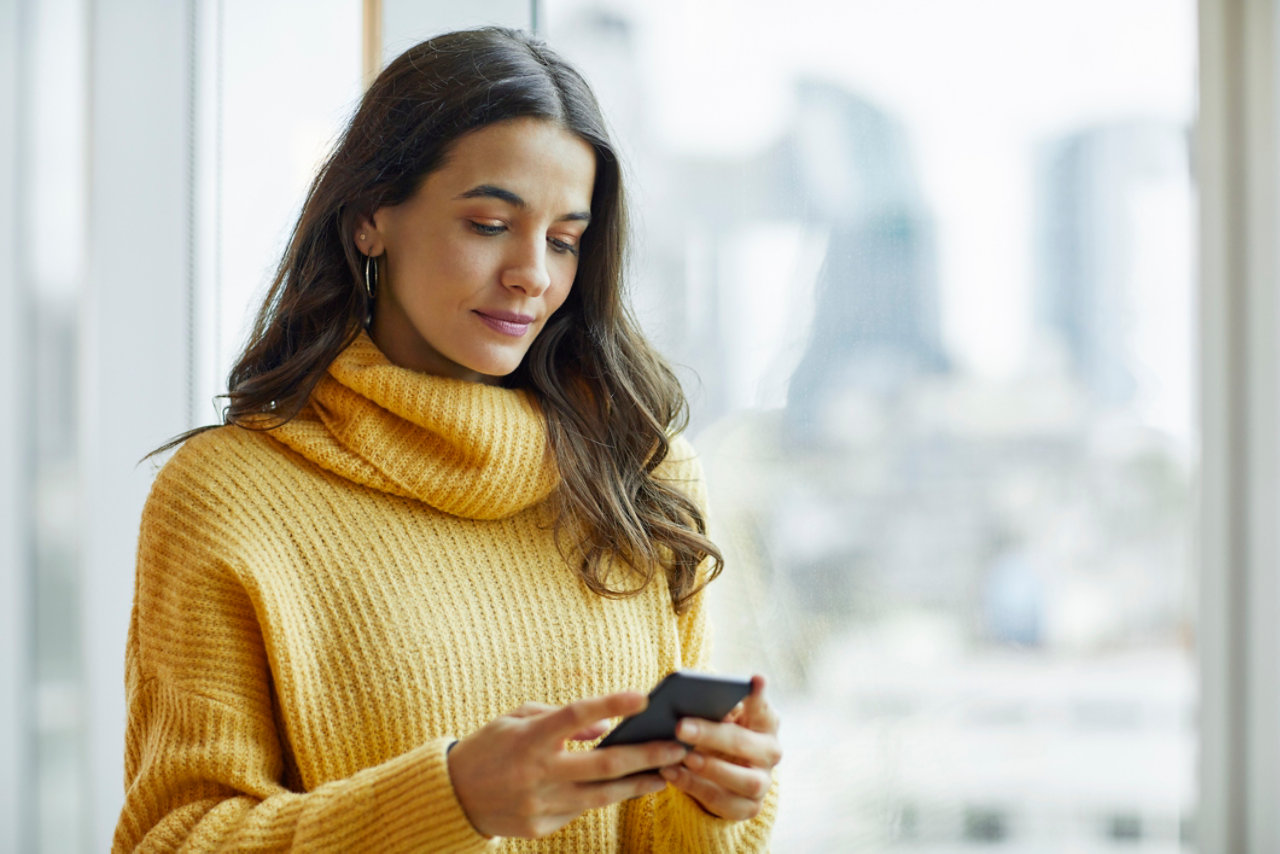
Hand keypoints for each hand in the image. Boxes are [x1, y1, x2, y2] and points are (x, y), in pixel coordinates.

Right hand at [447, 691, 688, 838]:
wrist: (453, 796)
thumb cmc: (490, 747)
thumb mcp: (516, 718)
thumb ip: (561, 718)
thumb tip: (606, 725)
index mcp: (529, 738)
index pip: (576, 715)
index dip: (610, 704)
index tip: (643, 696)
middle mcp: (537, 773)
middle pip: (603, 765)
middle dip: (645, 756)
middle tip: (678, 746)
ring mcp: (540, 804)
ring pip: (602, 796)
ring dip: (638, 784)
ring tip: (667, 773)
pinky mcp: (542, 827)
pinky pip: (581, 809)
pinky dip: (603, 797)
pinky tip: (628, 787)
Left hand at [660, 674, 781, 820]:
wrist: (720, 773)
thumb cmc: (716, 734)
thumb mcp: (717, 717)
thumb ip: (714, 707)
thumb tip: (702, 703)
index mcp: (765, 723)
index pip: (764, 707)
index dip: (758, 696)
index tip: (754, 679)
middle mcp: (770, 752)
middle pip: (746, 744)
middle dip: (712, 735)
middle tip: (680, 726)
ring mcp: (763, 783)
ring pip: (746, 781)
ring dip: (712, 768)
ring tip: (683, 756)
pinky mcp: (749, 808)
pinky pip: (725, 803)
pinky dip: (696, 789)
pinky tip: (671, 774)